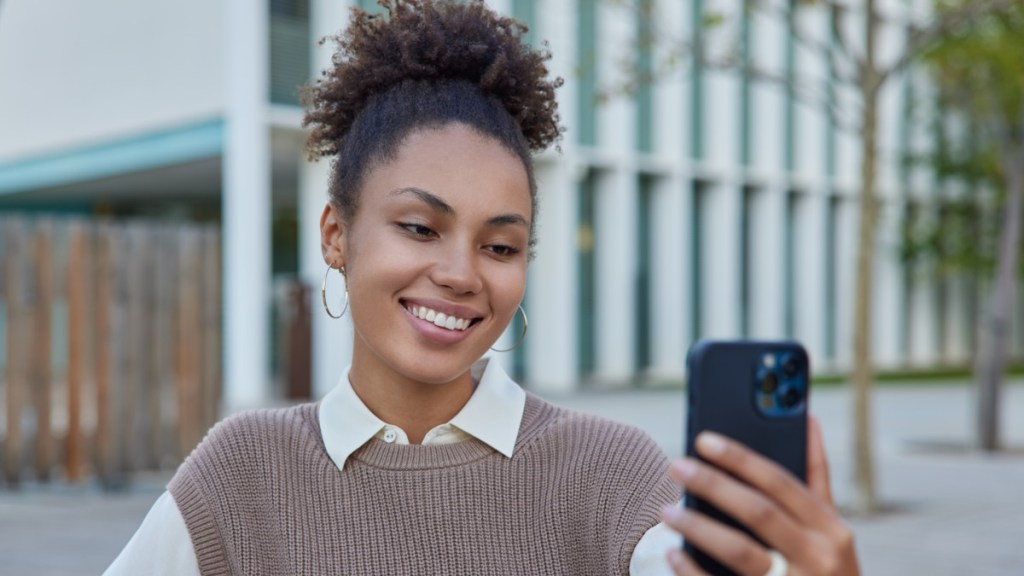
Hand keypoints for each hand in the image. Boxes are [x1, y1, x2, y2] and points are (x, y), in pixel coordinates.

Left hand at [661, 415, 859, 574]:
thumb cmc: (826, 570)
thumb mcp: (831, 529)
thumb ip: (816, 476)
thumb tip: (806, 417)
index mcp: (832, 530)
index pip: (781, 483)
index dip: (741, 459)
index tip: (703, 439)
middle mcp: (819, 559)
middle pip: (758, 513)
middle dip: (713, 485)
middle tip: (675, 466)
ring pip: (740, 553)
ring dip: (699, 528)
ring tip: (667, 511)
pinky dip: (693, 572)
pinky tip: (673, 554)